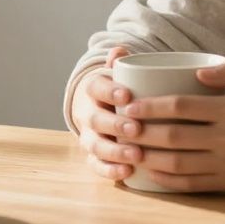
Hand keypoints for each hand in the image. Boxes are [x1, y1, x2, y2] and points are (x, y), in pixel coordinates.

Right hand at [74, 46, 140, 183]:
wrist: (99, 106)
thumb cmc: (119, 87)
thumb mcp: (119, 71)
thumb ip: (122, 62)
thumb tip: (120, 50)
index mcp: (93, 90)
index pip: (96, 88)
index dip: (110, 92)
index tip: (127, 95)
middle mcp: (88, 114)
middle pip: (96, 120)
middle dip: (115, 125)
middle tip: (136, 128)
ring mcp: (89, 137)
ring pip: (96, 146)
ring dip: (115, 152)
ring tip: (137, 155)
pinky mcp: (94, 157)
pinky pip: (97, 166)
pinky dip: (110, 170)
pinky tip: (127, 173)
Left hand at [121, 63, 224, 191]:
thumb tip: (198, 72)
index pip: (181, 106)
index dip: (151, 107)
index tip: (130, 106)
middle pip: (173, 136)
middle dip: (141, 133)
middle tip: (120, 128)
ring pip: (178, 164)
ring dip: (148, 158)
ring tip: (129, 150)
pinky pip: (192, 184)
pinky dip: (168, 180)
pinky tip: (153, 172)